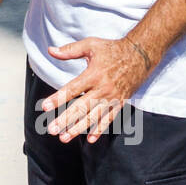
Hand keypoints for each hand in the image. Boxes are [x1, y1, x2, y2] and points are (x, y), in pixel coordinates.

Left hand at [37, 36, 156, 142]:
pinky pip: (109, 119)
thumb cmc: (112, 49)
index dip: (58, 98)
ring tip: (64, 137)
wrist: (140, 55)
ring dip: (79, 128)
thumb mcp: (91, 45)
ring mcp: (112, 97)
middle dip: (66, 119)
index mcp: (94, 74)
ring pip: (93, 116)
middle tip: (52, 130)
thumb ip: (70, 50)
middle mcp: (103, 88)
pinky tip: (90, 139)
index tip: (44, 106)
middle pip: (81, 107)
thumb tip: (51, 51)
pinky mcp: (120, 102)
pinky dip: (100, 129)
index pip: (72, 89)